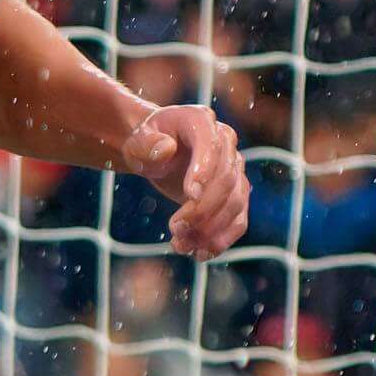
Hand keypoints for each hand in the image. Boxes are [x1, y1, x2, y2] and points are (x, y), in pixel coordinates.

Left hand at [120, 104, 248, 257]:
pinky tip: (201, 254)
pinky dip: (222, 239)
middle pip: (226, 179)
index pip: (210, 143)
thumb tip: (165, 151)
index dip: (205, 169)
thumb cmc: (146, 143)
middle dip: (202, 208)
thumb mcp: (137, 141)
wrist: (156, 151)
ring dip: (211, 228)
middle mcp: (225, 143)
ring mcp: (233, 169)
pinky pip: (238, 219)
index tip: (189, 195)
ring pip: (235, 202)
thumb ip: (146, 145)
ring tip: (181, 246)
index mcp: (200, 121)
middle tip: (175, 228)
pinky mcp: (234, 193)